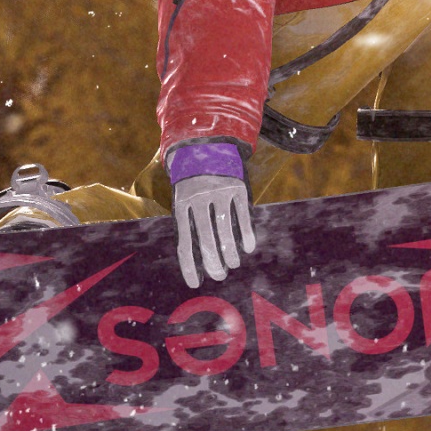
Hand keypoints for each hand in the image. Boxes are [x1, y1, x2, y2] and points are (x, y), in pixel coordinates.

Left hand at [168, 140, 255, 288]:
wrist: (205, 146)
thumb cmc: (192, 184)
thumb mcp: (182, 200)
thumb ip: (188, 225)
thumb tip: (195, 261)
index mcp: (181, 205)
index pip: (184, 241)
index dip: (189, 265)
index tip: (195, 284)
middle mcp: (198, 198)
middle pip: (206, 237)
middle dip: (212, 262)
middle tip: (219, 276)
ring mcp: (218, 191)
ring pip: (225, 228)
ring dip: (230, 251)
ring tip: (233, 264)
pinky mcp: (237, 186)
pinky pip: (242, 214)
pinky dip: (246, 233)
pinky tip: (248, 247)